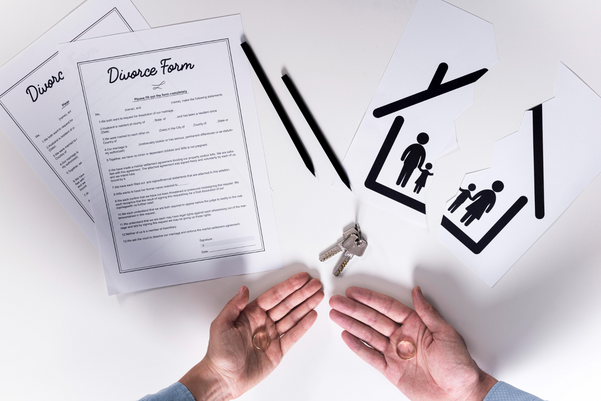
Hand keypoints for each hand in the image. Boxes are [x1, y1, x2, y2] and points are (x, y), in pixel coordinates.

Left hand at [180, 272, 323, 400]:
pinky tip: (311, 315)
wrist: (223, 379)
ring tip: (318, 296)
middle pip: (287, 304)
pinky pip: (293, 335)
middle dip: (302, 293)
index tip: (300, 279)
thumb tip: (244, 289)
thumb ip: (234, 305)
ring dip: (306, 306)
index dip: (288, 286)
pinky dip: (303, 325)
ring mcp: (271, 336)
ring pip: (292, 317)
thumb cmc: (219, 354)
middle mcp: (262, 323)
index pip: (274, 296)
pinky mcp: (277, 350)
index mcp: (250, 314)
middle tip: (315, 284)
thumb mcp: (221, 325)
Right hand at [329, 286, 496, 400]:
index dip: (369, 299)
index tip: (354, 291)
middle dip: (354, 309)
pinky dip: (358, 347)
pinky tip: (347, 336)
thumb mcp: (446, 333)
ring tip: (336, 315)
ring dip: (351, 324)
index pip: (387, 307)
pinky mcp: (391, 370)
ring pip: (368, 335)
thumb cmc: (459, 366)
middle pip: (373, 319)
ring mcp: (396, 353)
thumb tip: (417, 292)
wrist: (459, 395)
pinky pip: (371, 356)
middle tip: (337, 301)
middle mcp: (403, 337)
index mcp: (416, 325)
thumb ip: (428, 312)